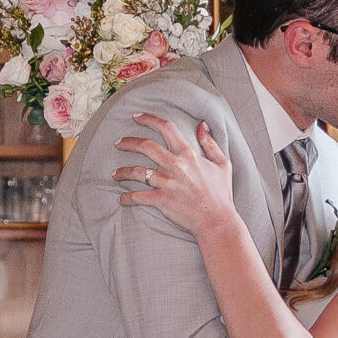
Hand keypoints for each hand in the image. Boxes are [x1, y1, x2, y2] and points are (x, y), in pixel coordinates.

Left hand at [114, 113, 237, 242]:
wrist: (217, 221)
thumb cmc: (221, 194)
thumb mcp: (222, 164)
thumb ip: (210, 143)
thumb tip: (202, 125)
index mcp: (188, 154)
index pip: (166, 128)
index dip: (149, 119)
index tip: (136, 116)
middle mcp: (175, 165)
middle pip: (145, 146)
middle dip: (128, 142)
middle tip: (117, 143)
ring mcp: (167, 183)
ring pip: (136, 172)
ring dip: (122, 172)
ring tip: (115, 174)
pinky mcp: (162, 200)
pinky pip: (138, 196)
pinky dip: (127, 198)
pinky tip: (122, 199)